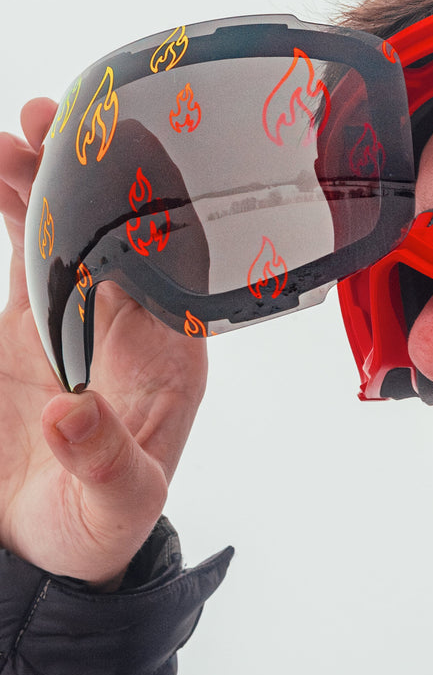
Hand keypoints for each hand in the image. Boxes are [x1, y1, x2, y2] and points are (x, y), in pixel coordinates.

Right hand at [0, 98, 207, 587]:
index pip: (173, 267)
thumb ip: (103, 460)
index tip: (123, 165)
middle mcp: (131, 323)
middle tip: (52, 124)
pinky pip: (26, 256)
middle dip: (90, 176)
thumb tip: (72, 415)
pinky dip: (12, 213)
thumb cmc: (105, 527)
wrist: (48, 551)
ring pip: (68, 233)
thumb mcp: (118, 506)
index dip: (150, 212)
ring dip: (44, 183)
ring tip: (15, 134)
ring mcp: (79, 318)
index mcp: (173, 356)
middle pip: (118, 232)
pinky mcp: (32, 326)